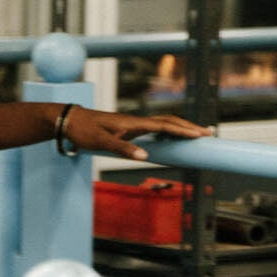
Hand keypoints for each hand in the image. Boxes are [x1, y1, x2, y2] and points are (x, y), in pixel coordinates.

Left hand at [63, 108, 209, 159]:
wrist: (69, 120)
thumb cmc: (83, 130)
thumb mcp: (101, 142)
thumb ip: (123, 149)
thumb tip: (145, 156)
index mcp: (132, 123)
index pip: (163, 125)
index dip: (182, 130)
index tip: (199, 134)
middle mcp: (135, 121)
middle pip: (168, 121)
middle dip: (188, 127)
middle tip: (207, 133)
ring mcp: (132, 124)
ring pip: (162, 123)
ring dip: (180, 127)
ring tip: (197, 133)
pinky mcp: (128, 128)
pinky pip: (154, 128)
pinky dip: (167, 130)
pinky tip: (172, 136)